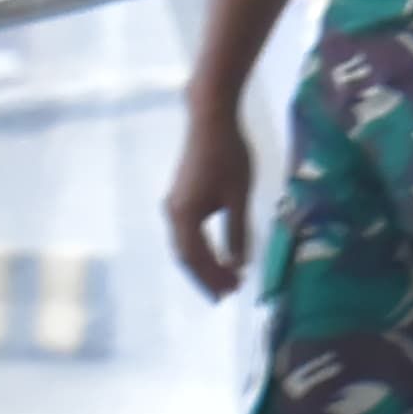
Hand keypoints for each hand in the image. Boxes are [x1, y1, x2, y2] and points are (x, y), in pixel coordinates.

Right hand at [163, 103, 257, 299]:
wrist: (210, 119)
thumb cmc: (229, 155)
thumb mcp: (239, 196)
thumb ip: (238, 231)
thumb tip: (239, 263)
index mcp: (185, 215)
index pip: (197, 258)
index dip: (212, 278)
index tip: (230, 294)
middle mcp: (173, 213)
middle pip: (187, 255)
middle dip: (207, 276)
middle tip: (229, 294)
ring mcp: (174, 204)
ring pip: (186, 245)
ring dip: (205, 263)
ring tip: (225, 278)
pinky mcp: (180, 196)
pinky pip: (187, 232)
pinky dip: (201, 247)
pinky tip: (216, 252)